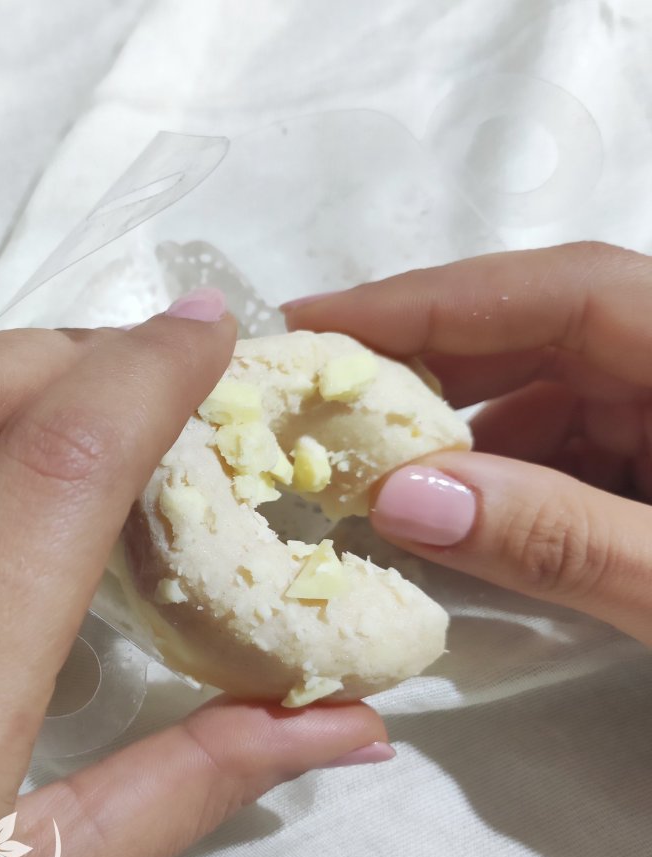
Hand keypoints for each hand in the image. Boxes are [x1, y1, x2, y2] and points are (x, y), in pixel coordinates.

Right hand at [283, 242, 651, 644]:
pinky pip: (566, 444)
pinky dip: (501, 476)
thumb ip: (556, 538)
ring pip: (546, 393)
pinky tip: (455, 519)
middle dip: (426, 367)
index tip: (317, 323)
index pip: (563, 290)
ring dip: (459, 436)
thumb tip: (398, 501)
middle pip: (539, 330)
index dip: (432, 298)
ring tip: (373, 478)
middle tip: (318, 401)